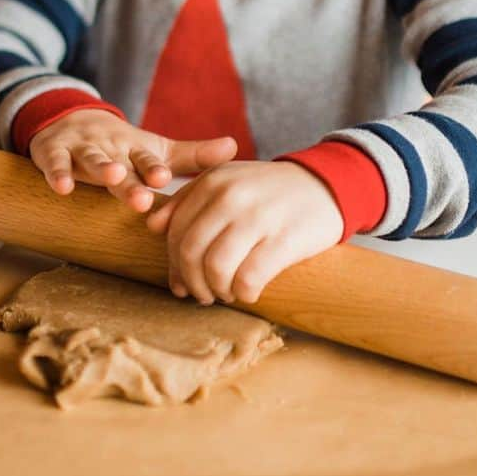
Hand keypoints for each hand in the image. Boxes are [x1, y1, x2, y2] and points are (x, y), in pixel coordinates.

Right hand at [28, 110, 236, 212]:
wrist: (71, 120)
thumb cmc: (122, 146)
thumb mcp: (155, 149)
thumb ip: (192, 155)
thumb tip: (235, 148)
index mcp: (135, 149)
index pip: (148, 161)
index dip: (155, 169)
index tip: (165, 179)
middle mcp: (110, 147)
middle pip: (121, 165)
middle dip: (130, 181)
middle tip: (141, 198)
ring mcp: (82, 148)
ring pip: (91, 160)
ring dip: (99, 169)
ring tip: (110, 177)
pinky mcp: (54, 151)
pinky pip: (54, 163)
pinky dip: (57, 173)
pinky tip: (63, 187)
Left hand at [146, 161, 342, 304]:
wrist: (323, 185)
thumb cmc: (268, 191)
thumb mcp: (226, 181)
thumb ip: (188, 199)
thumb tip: (153, 227)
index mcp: (212, 181)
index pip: (175, 230)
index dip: (173, 264)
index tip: (181, 283)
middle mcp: (230, 196)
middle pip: (190, 251)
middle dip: (192, 282)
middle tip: (204, 294)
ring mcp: (257, 217)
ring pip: (216, 268)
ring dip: (217, 290)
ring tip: (227, 292)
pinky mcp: (284, 239)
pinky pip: (249, 278)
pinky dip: (244, 293)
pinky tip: (249, 292)